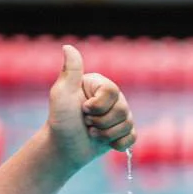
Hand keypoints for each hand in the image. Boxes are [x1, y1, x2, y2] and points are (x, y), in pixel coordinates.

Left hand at [46, 45, 135, 170]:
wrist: (62, 147)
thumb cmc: (60, 120)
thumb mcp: (62, 94)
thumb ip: (70, 71)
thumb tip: (67, 46)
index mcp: (101, 85)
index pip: (112, 91)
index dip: (97, 105)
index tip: (82, 109)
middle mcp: (113, 98)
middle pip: (122, 110)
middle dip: (100, 122)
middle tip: (85, 122)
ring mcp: (120, 115)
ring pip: (127, 125)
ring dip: (104, 134)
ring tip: (91, 132)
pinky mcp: (123, 132)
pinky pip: (132, 138)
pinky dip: (116, 144)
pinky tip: (103, 143)